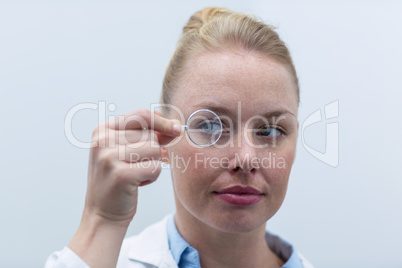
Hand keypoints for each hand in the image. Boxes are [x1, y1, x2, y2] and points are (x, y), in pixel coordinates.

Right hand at [84, 109, 180, 223]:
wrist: (103, 214)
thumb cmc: (120, 180)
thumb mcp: (128, 151)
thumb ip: (149, 135)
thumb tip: (176, 125)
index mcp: (102, 130)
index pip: (141, 115)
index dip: (162, 122)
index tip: (177, 129)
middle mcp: (102, 140)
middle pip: (150, 134)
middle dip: (153, 151)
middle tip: (136, 166)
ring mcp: (109, 157)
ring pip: (154, 149)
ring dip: (152, 164)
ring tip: (135, 174)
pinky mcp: (120, 175)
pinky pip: (155, 167)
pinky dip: (152, 177)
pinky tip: (136, 184)